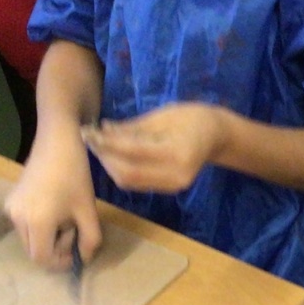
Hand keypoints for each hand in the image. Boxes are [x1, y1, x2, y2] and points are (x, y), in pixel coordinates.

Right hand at [4, 127, 101, 270]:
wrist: (56, 145)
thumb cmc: (75, 177)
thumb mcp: (88, 212)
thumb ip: (90, 241)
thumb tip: (83, 259)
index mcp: (36, 222)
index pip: (42, 258)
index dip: (60, 262)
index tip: (76, 251)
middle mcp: (17, 218)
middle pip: (34, 251)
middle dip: (55, 249)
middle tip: (73, 231)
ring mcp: (11, 209)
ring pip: (29, 239)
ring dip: (48, 238)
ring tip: (65, 218)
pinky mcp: (10, 202)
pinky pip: (24, 226)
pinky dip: (40, 227)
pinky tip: (54, 210)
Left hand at [82, 103, 226, 193]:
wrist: (216, 135)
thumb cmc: (189, 117)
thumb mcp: (159, 116)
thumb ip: (130, 127)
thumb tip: (100, 130)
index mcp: (176, 152)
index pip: (131, 151)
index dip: (105, 143)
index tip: (87, 131)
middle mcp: (176, 174)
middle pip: (126, 173)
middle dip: (104, 157)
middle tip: (90, 139)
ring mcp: (174, 185)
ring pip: (129, 181)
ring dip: (110, 166)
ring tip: (99, 147)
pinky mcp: (170, 188)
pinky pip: (137, 183)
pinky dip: (120, 170)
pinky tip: (113, 156)